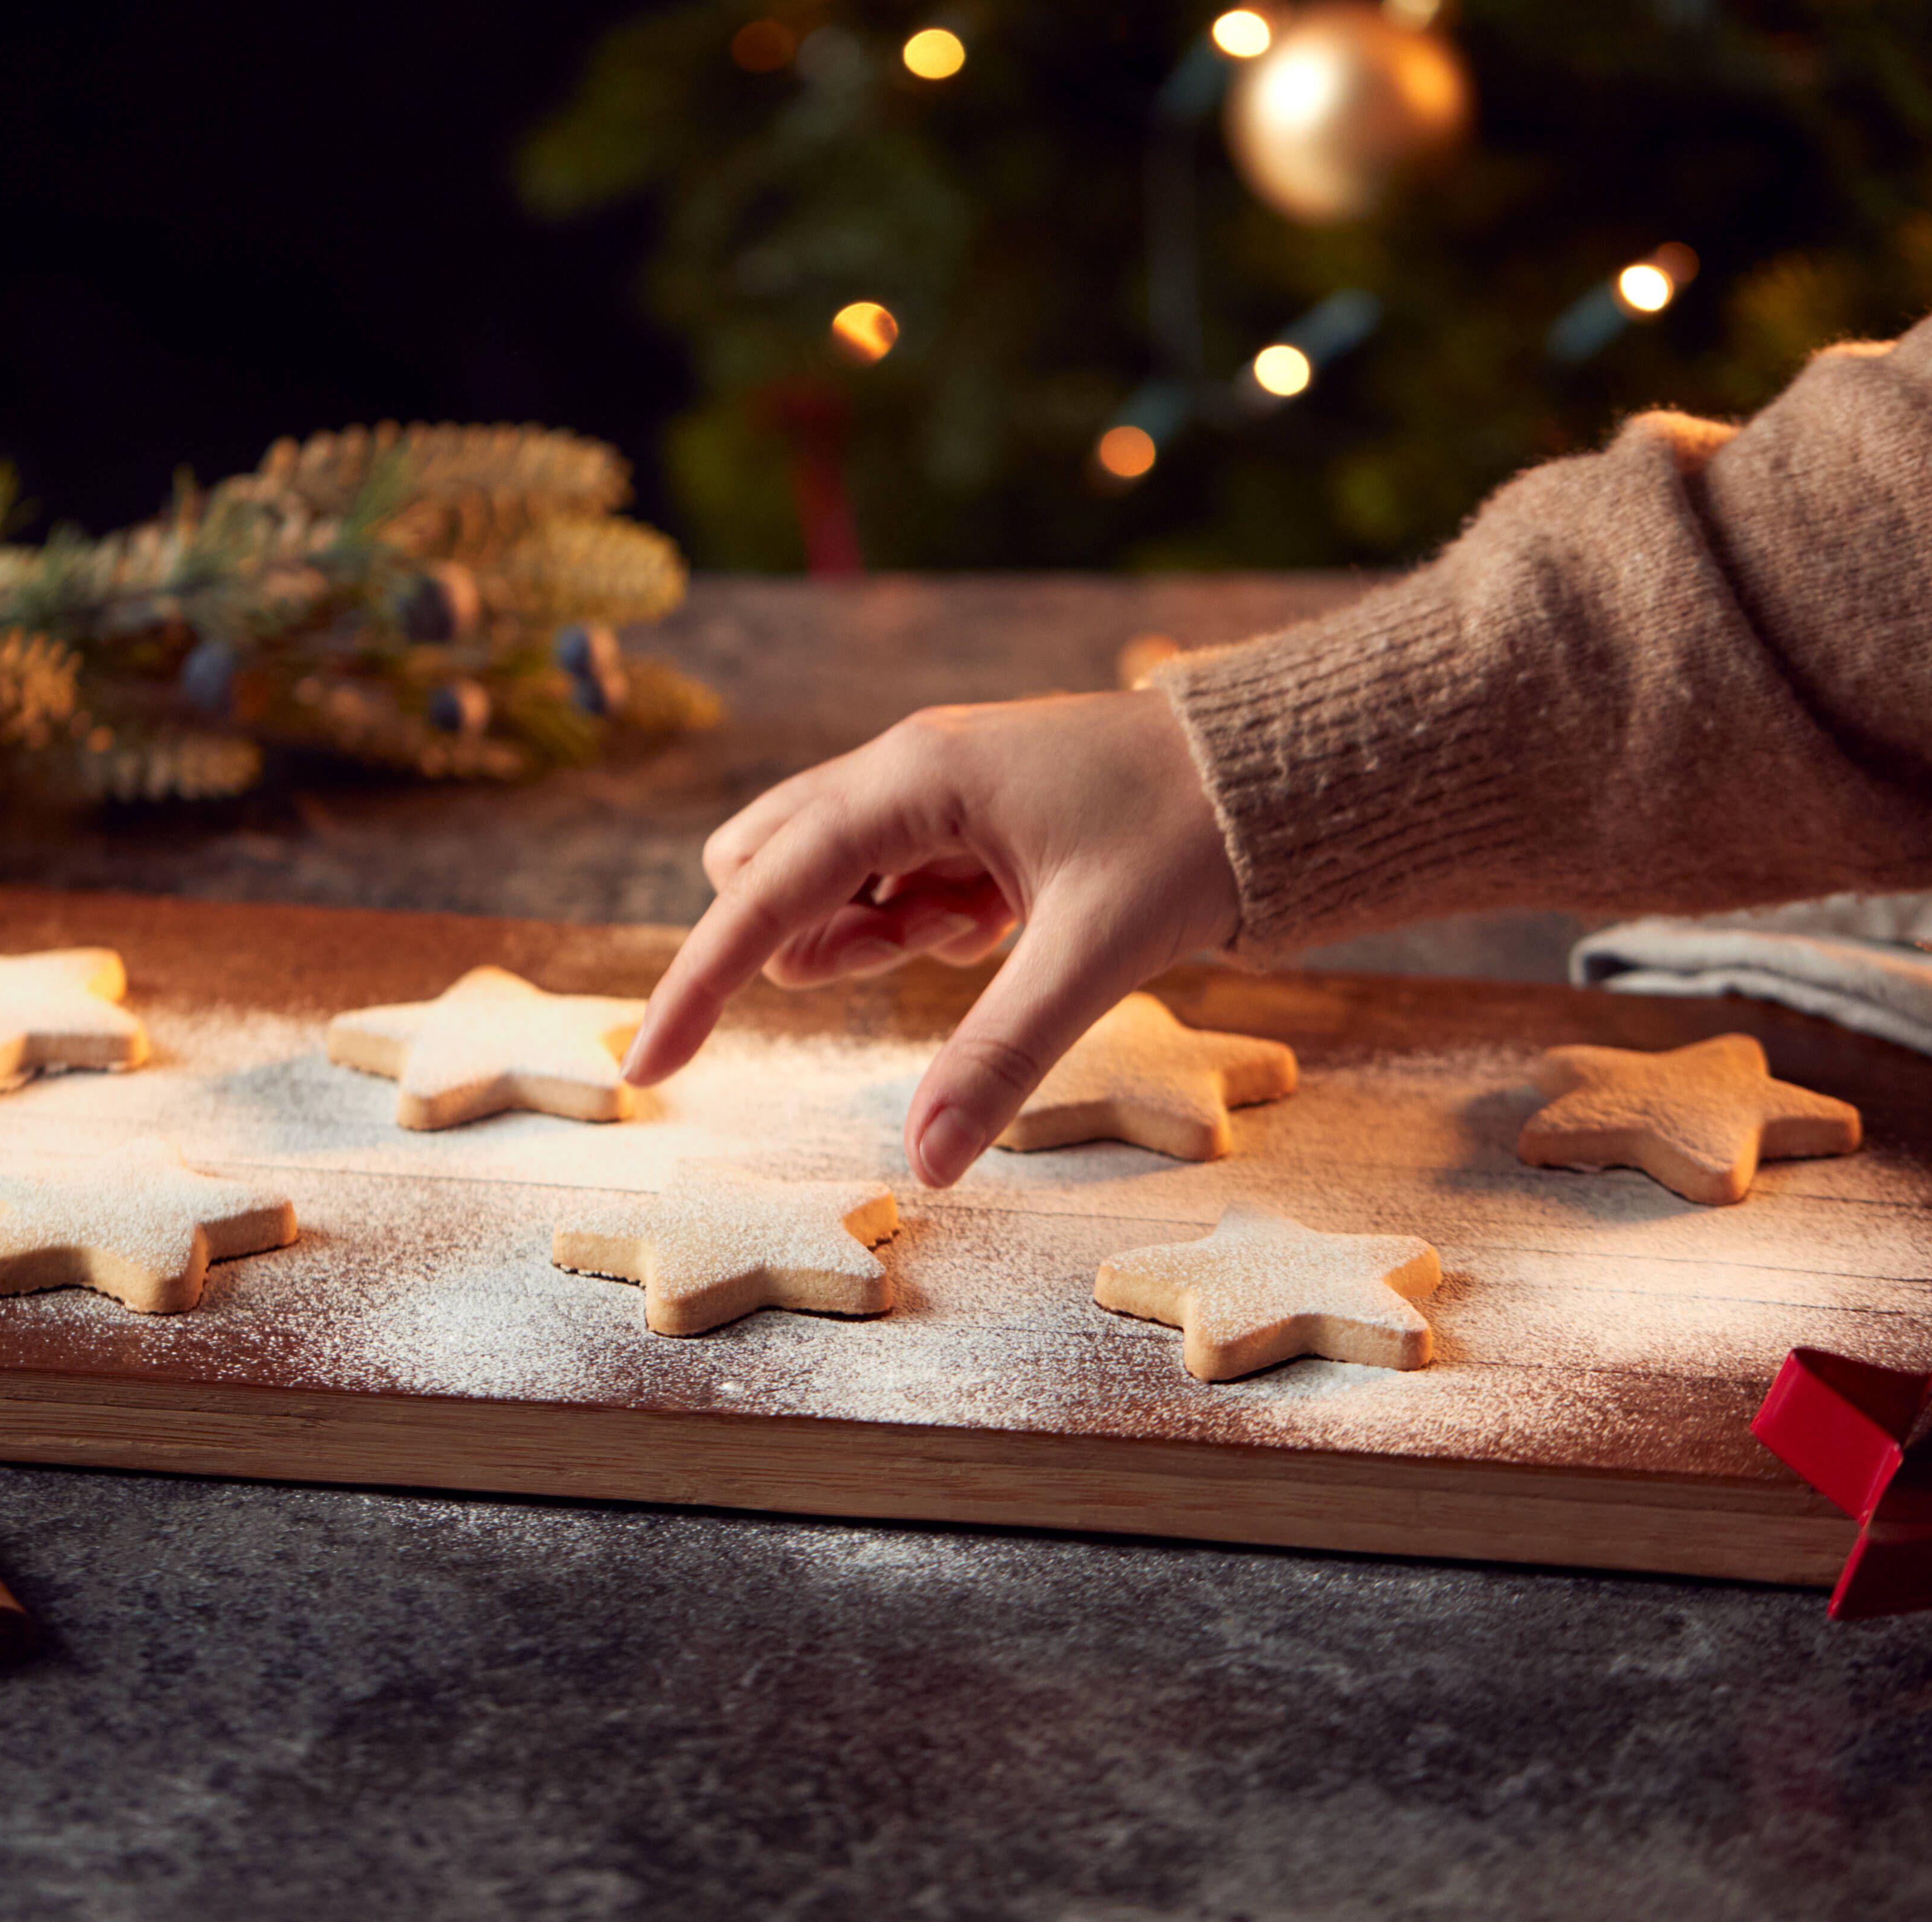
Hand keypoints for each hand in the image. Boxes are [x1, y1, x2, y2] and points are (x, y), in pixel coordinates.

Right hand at [624, 688, 1241, 1187]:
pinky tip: (998, 923)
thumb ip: (1002, 1056)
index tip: (651, 1063)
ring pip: (832, 873)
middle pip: (772, 862)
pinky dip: (920, 919)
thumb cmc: (1189, 833)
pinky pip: (894, 878)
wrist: (1280, 773)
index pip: (765, 886)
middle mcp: (907, 769)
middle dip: (806, 934)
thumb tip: (926, 1161)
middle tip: (924, 953)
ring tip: (980, 933)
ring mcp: (937, 788)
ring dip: (871, 928)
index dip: (702, 979)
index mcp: (916, 778)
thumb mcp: (1093, 954)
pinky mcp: (969, 814)